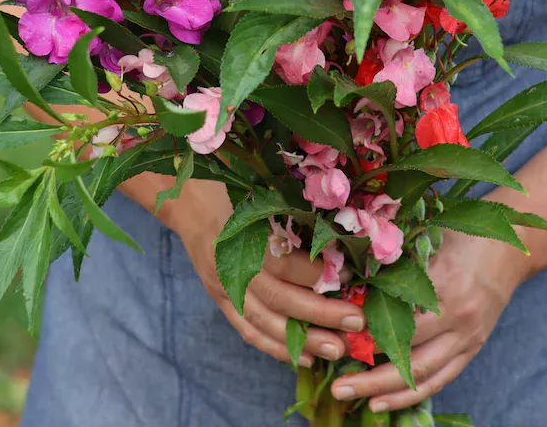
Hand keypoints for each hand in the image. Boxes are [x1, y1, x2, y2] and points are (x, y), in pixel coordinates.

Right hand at [173, 183, 366, 365]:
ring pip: (265, 322)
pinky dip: (277, 348)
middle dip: (321, 314)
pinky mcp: (221, 301)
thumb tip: (340, 232)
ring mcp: (224, 288)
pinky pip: (249, 331)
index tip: (350, 275)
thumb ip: (292, 209)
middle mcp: (231, 266)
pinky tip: (307, 358)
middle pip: (278, 298)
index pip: (282, 262)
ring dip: (304, 340)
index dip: (317, 272)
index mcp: (242, 234)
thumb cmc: (234, 188)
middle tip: (356, 322)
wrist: (190, 202)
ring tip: (337, 349)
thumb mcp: (260, 190)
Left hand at [330, 230, 527, 411]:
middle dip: (372, 377)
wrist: (509, 249)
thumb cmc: (460, 238)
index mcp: (444, 282)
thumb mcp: (427, 240)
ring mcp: (469, 336)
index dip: (365, 332)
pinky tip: (385, 402)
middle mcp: (458, 315)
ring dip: (388, 392)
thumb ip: (393, 263)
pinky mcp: (473, 347)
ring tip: (356, 399)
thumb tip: (346, 281)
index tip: (336, 338)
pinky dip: (413, 394)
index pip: (398, 317)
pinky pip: (442, 379)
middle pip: (410, 356)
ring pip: (425, 375)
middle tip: (338, 386)